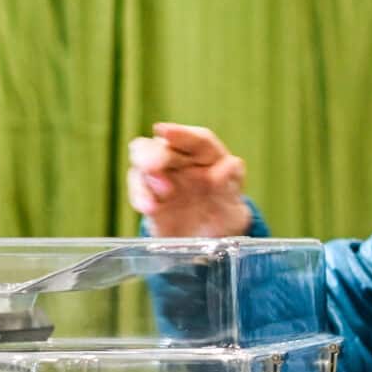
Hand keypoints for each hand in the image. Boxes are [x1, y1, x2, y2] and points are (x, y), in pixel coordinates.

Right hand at [127, 123, 253, 237]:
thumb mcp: (234, 204)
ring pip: (142, 164)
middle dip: (153, 154)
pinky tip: (149, 208)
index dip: (181, 135)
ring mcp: (161, 177)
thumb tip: (231, 164)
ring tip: (157, 197)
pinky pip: (138, 190)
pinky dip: (140, 196)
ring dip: (145, 177)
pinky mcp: (148, 195)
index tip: (166, 132)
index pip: (196, 140)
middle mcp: (179, 160)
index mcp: (206, 154)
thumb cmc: (224, 213)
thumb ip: (231, 184)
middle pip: (160, 147)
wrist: (209, 239)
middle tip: (152, 166)